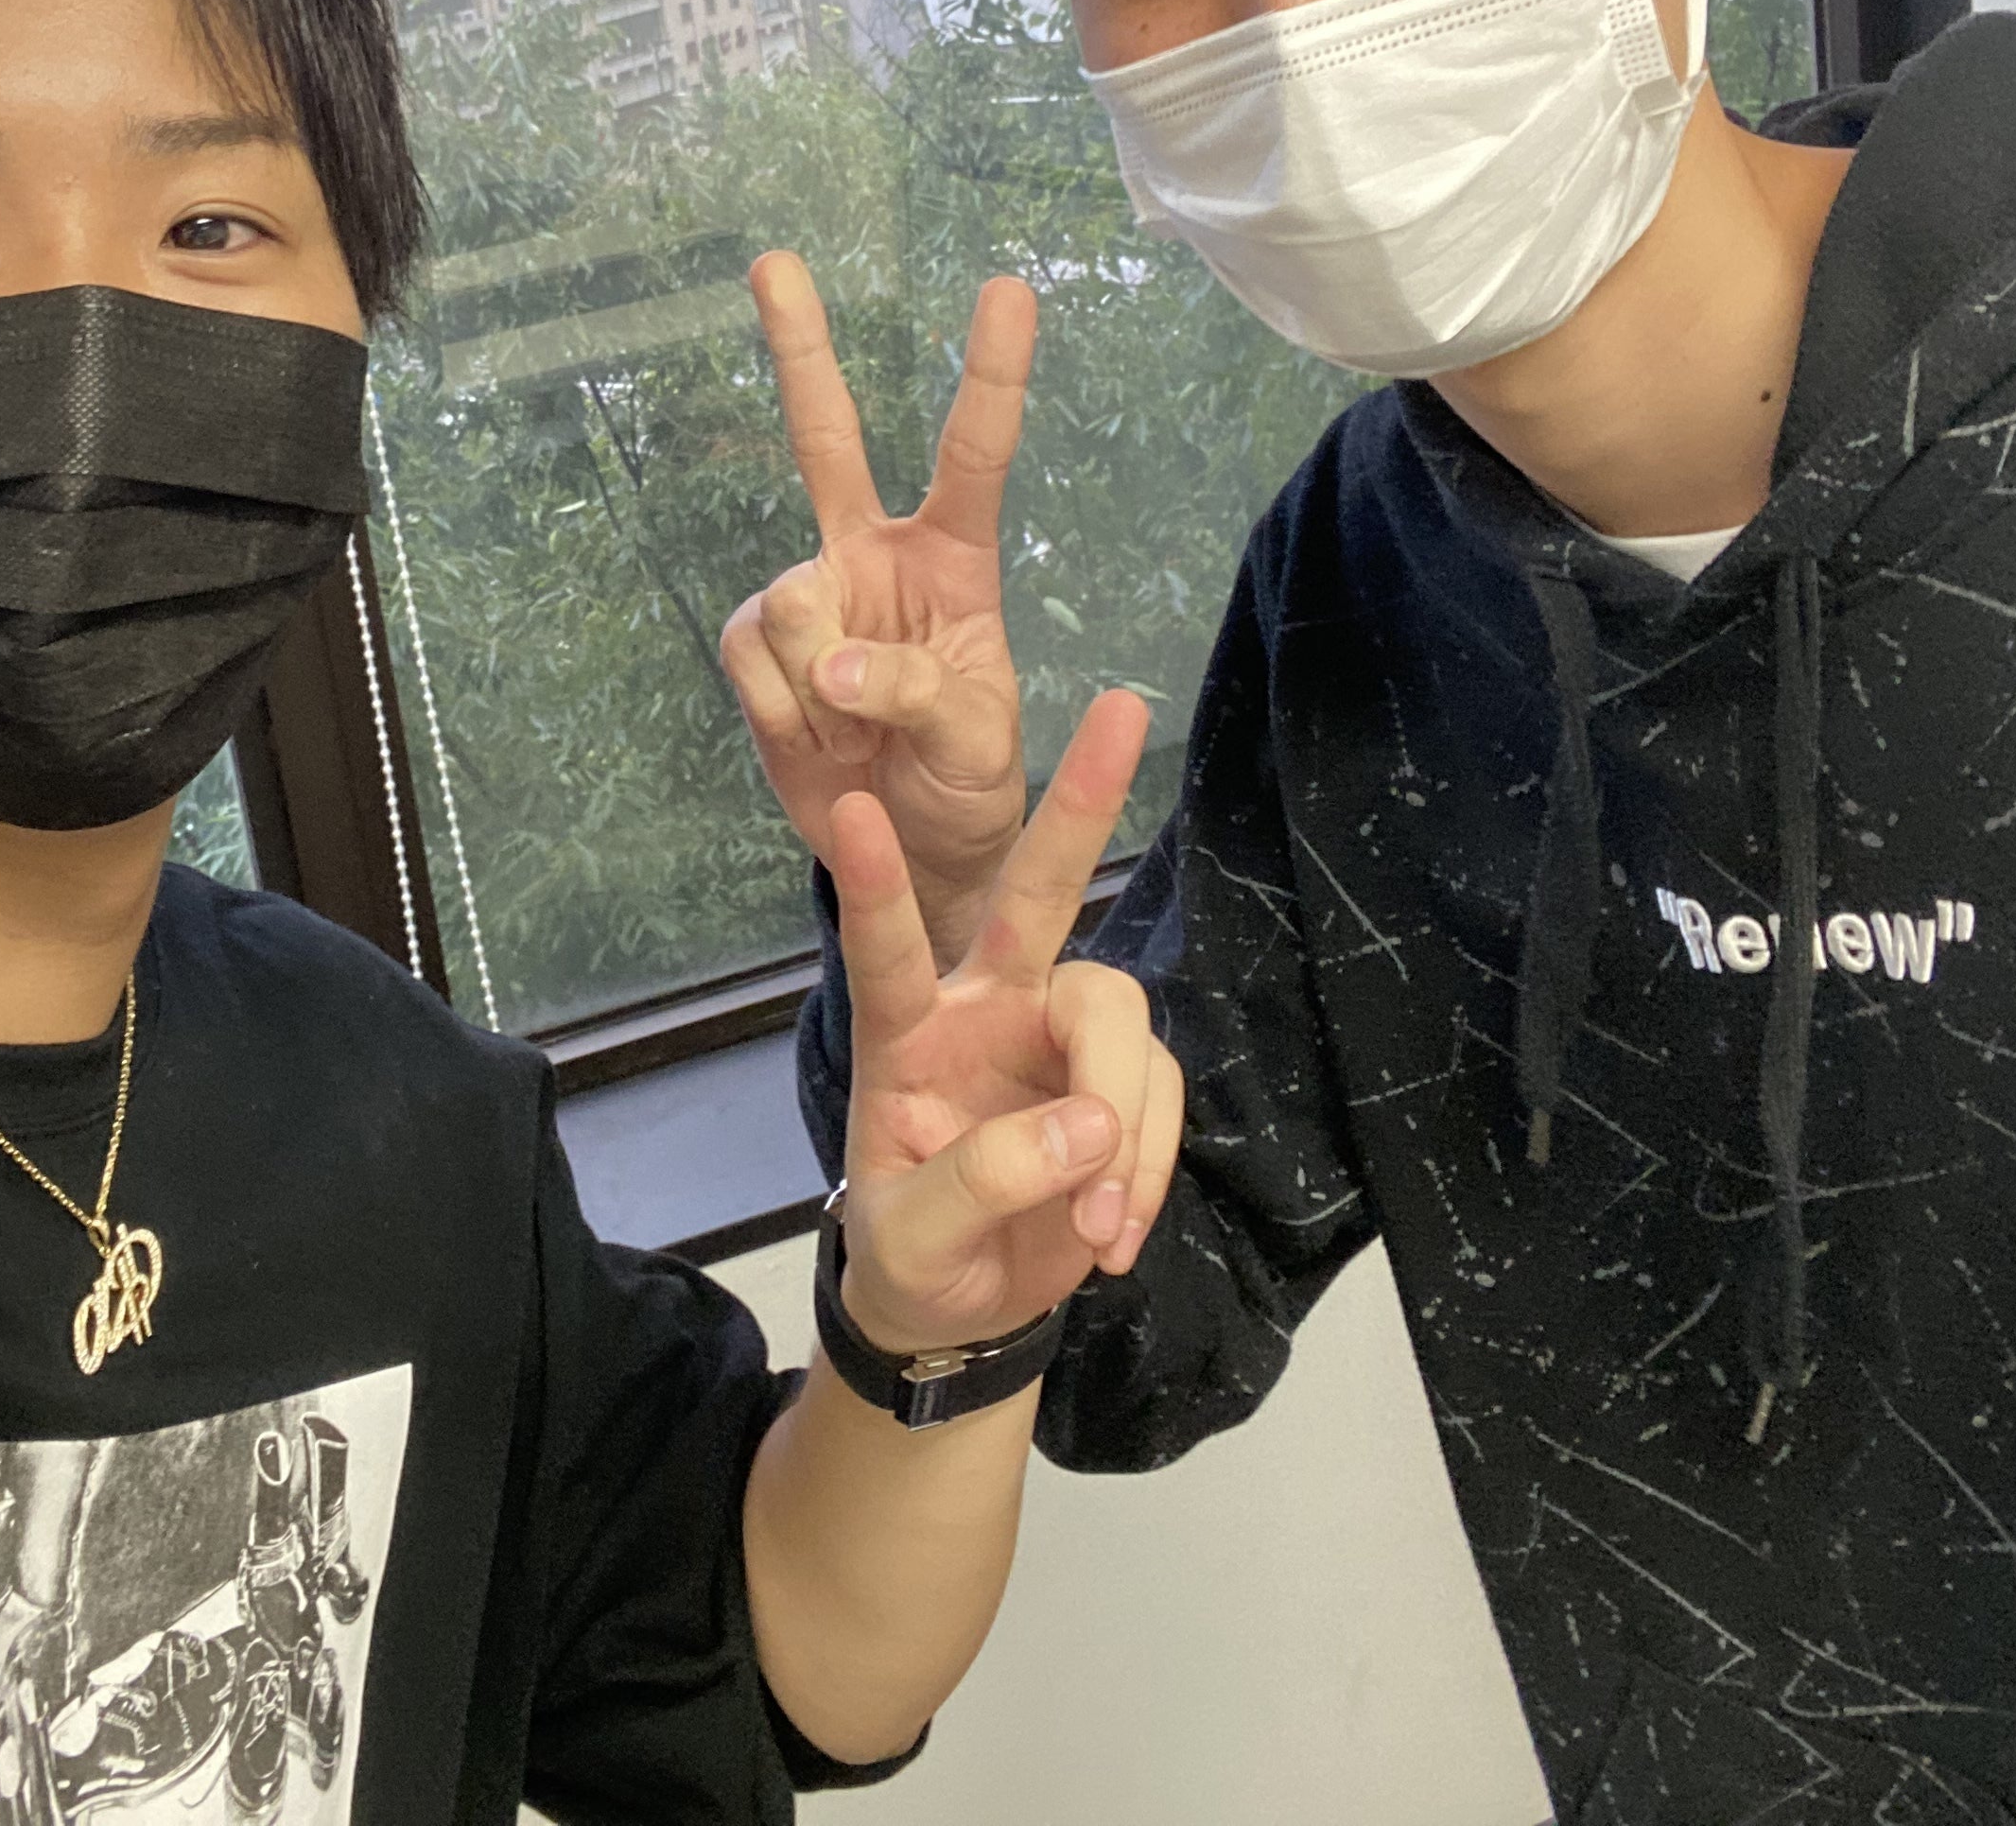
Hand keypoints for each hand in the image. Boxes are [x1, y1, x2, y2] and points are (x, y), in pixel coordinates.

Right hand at [721, 254, 1031, 965]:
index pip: (974, 455)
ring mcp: (809, 599)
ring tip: (862, 738)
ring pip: (794, 604)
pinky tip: (821, 741)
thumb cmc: (968, 783)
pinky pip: (754, 664)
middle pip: (828, 439)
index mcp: (955, 562)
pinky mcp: (759, 650)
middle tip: (773, 260)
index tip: (1006, 290)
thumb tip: (836, 659)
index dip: (991, 373)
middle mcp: (874, 558)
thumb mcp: (977, 743)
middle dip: (799, 347)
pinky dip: (786, 716)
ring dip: (825, 690)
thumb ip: (918, 691)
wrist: (904, 860)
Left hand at [829, 689, 1182, 1359]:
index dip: (874, 883)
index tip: (857, 809)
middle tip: (1123, 709)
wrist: (961, 1307)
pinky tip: (1112, 1236)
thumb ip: (980, 1182)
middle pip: (1036, 894)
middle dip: (1080, 807)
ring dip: (1122, 1124)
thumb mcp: (910, 1240)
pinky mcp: (1118, 1083)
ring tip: (1095, 1228)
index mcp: (903, 1031)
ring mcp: (1055, 1038)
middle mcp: (984, 1006)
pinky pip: (1159, 1096)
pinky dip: (1145, 1170)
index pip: (885, 946)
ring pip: (1118, 1015)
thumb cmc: (910, 1251)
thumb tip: (1083, 1127)